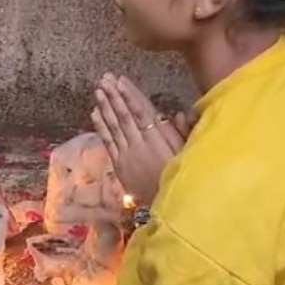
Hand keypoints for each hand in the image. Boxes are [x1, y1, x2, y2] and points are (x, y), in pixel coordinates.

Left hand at [91, 73, 185, 204]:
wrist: (165, 206)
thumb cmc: (182, 177)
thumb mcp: (189, 154)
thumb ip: (185, 133)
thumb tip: (180, 113)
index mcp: (159, 139)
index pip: (142, 111)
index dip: (131, 95)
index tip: (121, 80)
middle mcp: (141, 143)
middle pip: (125, 115)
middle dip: (115, 95)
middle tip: (105, 78)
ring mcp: (128, 154)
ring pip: (114, 126)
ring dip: (105, 107)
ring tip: (98, 90)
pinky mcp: (120, 164)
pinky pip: (108, 142)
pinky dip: (101, 126)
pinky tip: (95, 113)